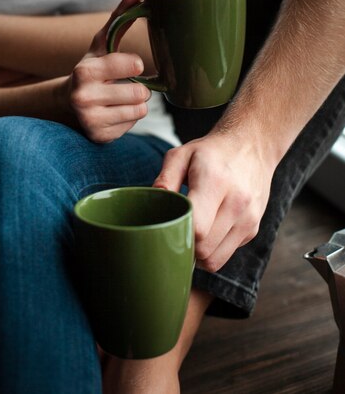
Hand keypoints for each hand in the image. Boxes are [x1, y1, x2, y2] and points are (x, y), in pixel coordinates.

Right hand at [67, 0, 150, 142]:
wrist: (68, 102)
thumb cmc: (93, 68)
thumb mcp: (102, 44)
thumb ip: (119, 17)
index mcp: (85, 71)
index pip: (133, 66)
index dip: (136, 66)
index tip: (131, 66)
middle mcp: (84, 97)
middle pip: (141, 93)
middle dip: (139, 88)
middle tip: (124, 85)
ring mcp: (91, 120)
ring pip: (140, 110)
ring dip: (136, 103)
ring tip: (119, 98)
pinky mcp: (99, 137)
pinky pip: (133, 124)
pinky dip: (128, 118)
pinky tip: (114, 112)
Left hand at [153, 129, 274, 270]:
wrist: (252, 146)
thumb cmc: (211, 152)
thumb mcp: (182, 154)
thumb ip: (165, 179)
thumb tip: (153, 204)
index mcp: (216, 181)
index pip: (197, 228)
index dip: (178, 232)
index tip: (168, 223)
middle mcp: (237, 203)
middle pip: (204, 249)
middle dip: (185, 245)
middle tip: (175, 229)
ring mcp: (249, 219)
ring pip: (215, 260)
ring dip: (198, 253)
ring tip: (190, 231)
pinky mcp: (253, 229)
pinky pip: (226, 255)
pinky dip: (212, 250)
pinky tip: (208, 230)